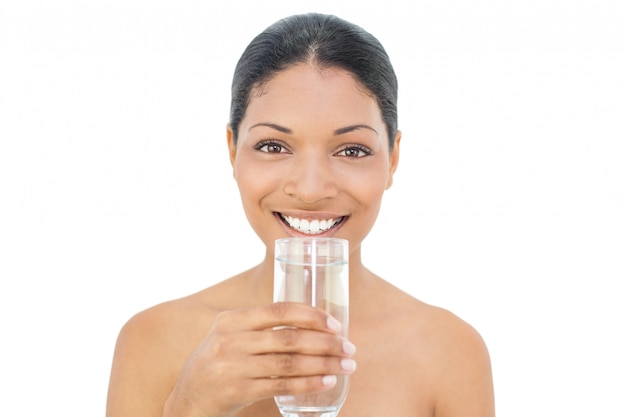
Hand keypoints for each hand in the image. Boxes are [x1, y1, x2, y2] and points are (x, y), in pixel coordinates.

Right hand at [163, 302, 356, 416]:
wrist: (186, 402)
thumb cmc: (217, 365)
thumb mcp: (229, 337)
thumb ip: (259, 328)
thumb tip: (311, 325)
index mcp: (232, 319)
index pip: (279, 310)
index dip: (311, 315)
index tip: (336, 325)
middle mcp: (231, 339)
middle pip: (289, 337)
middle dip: (325, 343)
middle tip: (349, 349)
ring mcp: (232, 366)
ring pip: (288, 362)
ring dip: (323, 364)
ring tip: (345, 367)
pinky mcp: (237, 391)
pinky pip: (280, 386)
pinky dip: (307, 384)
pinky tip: (326, 383)